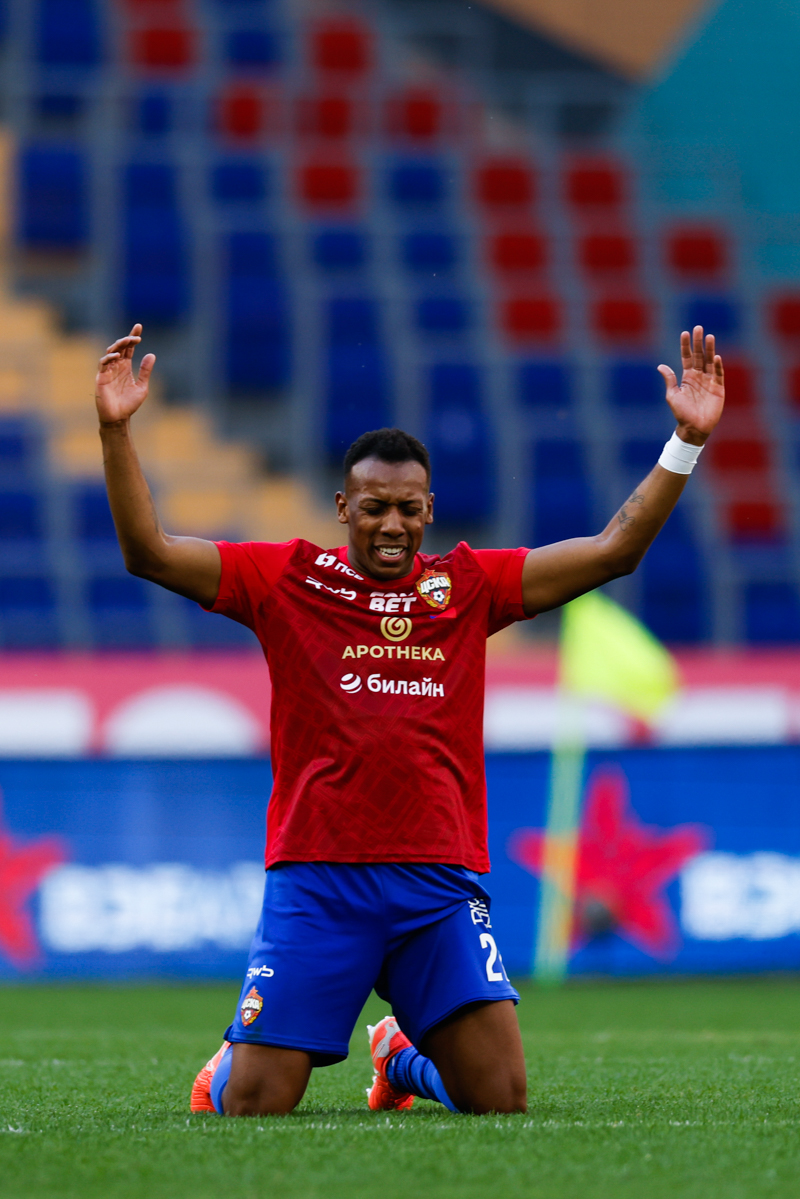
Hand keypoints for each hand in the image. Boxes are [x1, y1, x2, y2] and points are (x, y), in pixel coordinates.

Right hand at [95, 324, 155, 425]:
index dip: (132, 337)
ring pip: (110, 353)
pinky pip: (103, 364)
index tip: (139, 326)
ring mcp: (108, 371)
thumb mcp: (142, 386)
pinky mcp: (101, 378)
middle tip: (136, 337)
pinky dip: (109, 359)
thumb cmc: (129, 404)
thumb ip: (145, 371)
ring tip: (127, 341)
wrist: (119, 418)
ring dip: (118, 346)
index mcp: (126, 367)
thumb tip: (151, 354)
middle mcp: (116, 367)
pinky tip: (117, 356)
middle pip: (120, 348)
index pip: (128, 349)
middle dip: (126, 340)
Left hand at [657, 325, 723, 444]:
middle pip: (699, 356)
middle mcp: (698, 376)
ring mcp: (709, 381)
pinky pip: (718, 374)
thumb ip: (670, 380)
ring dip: (709, 349)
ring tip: (709, 336)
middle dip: (698, 342)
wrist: (694, 428)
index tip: (685, 333)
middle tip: (698, 328)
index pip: (686, 357)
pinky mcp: (718, 388)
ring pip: (709, 362)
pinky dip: (717, 366)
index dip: (686, 346)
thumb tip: (661, 366)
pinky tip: (715, 356)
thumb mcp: (673, 395)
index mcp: (687, 377)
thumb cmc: (681, 413)